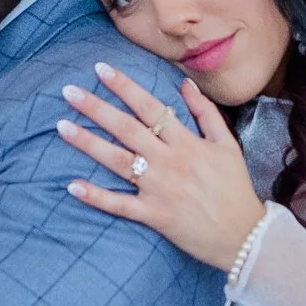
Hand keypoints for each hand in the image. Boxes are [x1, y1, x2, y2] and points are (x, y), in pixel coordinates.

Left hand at [57, 61, 263, 272]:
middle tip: (68, 92)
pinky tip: (72, 186)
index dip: (124, 86)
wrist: (243, 235)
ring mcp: (159, 188)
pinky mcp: (153, 215)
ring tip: (62, 126)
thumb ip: (205, 113)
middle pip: (126, 128)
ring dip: (88, 143)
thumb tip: (184, 85)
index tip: (100, 69)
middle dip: (96, 107)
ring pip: (118, 161)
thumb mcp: (227, 144)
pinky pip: (120, 205)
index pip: (149, 106)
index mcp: (186, 142)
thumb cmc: (234, 188)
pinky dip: (96, 196)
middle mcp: (169, 161)